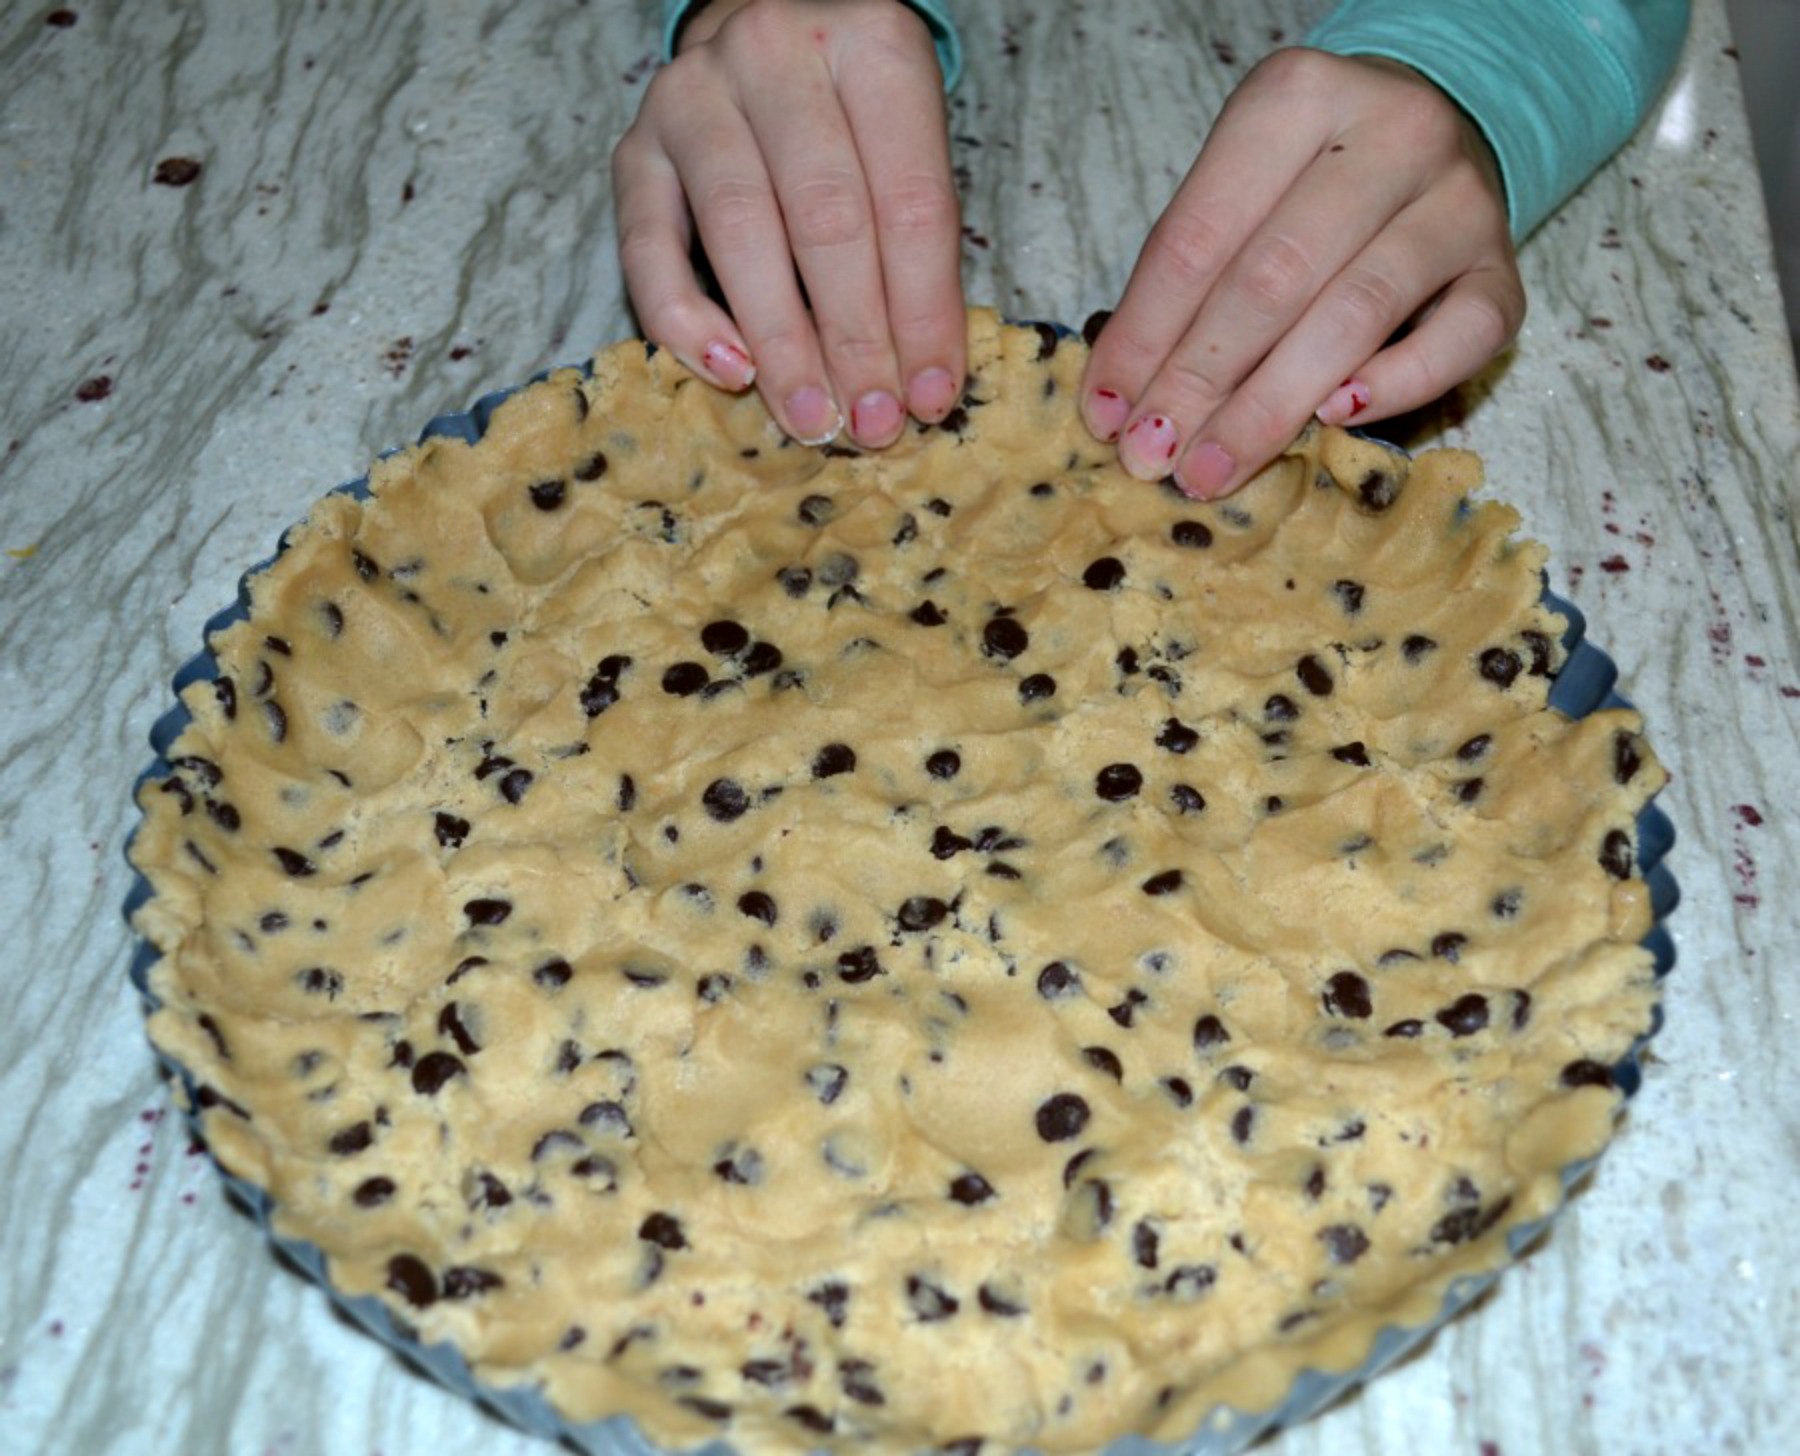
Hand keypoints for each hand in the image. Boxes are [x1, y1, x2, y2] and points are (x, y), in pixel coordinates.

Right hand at [612, 0, 964, 446]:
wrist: (764, 43)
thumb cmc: (853, 117)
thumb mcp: (909, 150)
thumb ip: (919, 251)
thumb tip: (923, 384)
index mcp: (871, 48)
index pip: (910, 202)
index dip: (924, 312)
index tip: (930, 396)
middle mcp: (776, 57)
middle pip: (826, 218)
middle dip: (854, 338)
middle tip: (870, 423)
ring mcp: (695, 98)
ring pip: (740, 232)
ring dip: (782, 343)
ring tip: (810, 416)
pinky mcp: (635, 150)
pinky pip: (650, 249)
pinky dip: (688, 321)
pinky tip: (732, 372)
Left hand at [1080, 49, 1523, 498]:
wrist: (1428, 143)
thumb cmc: (1302, 185)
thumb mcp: (1230, 193)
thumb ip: (1180, 280)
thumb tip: (1119, 405)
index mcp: (1297, 98)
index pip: (1199, 234)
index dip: (1143, 334)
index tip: (1106, 415)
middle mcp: (1392, 134)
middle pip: (1274, 277)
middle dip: (1200, 381)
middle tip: (1154, 455)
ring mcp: (1460, 201)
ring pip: (1357, 312)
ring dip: (1271, 406)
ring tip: (1212, 468)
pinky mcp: (1506, 269)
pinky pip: (1459, 339)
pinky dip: (1393, 386)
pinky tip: (1330, 420)